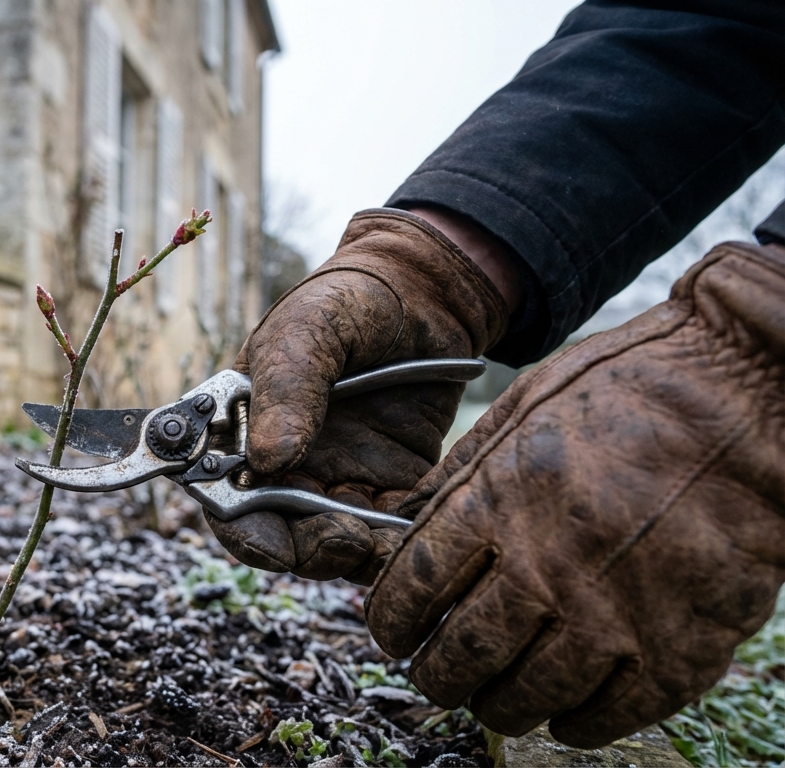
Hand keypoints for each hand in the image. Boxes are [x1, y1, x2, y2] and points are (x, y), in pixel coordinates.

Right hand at [205, 208, 508, 583]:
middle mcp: (284, 463)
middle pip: (280, 533)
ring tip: (378, 540)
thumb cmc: (348, 299)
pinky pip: (387, 531)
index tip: (275, 545)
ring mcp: (338, 477)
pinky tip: (412, 532)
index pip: (227, 497)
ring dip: (351, 554)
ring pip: (332, 543)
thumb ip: (286, 389)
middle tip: (344, 539)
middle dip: (307, 550)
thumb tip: (266, 460)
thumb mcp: (308, 329)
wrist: (426, 289)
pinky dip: (396, 543)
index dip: (244, 531)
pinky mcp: (391, 484)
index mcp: (244, 428)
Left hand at [366, 240, 784, 746]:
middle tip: (435, 676)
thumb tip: (408, 518)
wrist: (754, 394)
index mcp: (501, 501)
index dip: (390, 620)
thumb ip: (464, 469)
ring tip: (492, 699)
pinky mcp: (682, 648)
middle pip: (461, 653)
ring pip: (527, 695)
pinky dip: (574, 725)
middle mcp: (549, 566)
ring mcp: (616, 616)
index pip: (413, 585)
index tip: (391, 633)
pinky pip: (609, 715)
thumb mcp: (527, 404)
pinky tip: (563, 716)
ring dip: (497, 706)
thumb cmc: (637, 388)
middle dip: (436, 675)